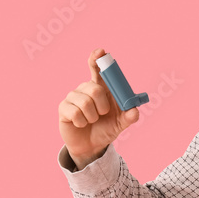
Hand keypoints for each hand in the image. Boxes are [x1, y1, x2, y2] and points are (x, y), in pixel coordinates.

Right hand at [58, 48, 139, 168]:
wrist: (92, 145)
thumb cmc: (106, 128)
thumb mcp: (121, 124)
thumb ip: (129, 117)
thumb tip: (135, 111)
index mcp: (101, 87)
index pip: (97, 68)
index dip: (97, 59)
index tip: (101, 52)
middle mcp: (86, 88)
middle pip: (94, 88)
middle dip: (102, 105)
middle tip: (103, 113)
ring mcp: (73, 97)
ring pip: (85, 102)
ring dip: (92, 117)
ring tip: (91, 120)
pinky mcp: (64, 108)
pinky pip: (75, 113)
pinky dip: (82, 122)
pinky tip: (80, 123)